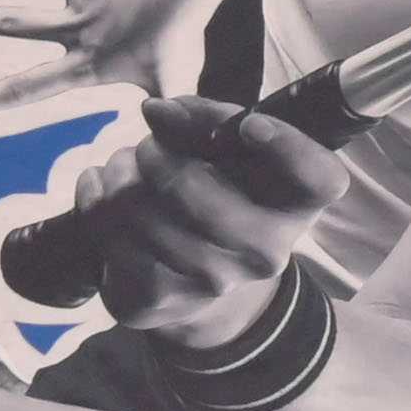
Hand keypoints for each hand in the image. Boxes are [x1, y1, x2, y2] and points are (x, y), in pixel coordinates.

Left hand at [72, 91, 351, 351]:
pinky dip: (93, 196)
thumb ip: (208, 122)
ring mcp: (211, 281)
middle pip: (195, 189)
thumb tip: (156, 111)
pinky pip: (107, 235)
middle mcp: (265, 251)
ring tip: (121, 165)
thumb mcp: (233, 157)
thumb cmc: (224, 197)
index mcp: (298, 207)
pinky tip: (97, 184)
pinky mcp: (156, 299)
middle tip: (147, 146)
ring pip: (139, 210)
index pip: (317, 180)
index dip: (288, 148)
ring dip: (118, 173)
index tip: (251, 125)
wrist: (199, 285)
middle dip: (154, 153)